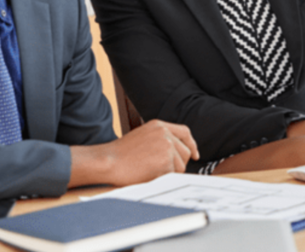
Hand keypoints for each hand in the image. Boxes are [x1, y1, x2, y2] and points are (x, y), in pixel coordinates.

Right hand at [69, 119, 198, 187]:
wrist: (109, 161)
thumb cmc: (121, 154)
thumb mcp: (143, 136)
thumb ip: (160, 139)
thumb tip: (177, 152)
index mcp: (159, 125)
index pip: (185, 132)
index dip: (192, 144)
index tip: (195, 154)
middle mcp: (165, 133)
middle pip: (186, 152)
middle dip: (178, 164)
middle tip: (162, 170)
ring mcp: (166, 146)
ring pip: (181, 166)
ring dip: (169, 172)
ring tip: (150, 170)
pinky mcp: (165, 160)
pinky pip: (172, 175)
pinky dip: (163, 178)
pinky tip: (148, 174)